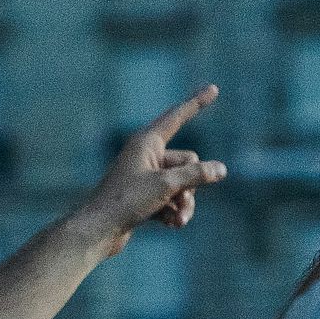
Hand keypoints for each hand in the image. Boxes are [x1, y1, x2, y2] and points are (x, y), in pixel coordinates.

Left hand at [77, 87, 227, 256]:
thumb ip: (196, 175)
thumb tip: (221, 169)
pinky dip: (173, 211)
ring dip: (185, 203)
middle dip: (191, 184)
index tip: (213, 88)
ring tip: (179, 219)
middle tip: (180, 199)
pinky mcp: (145, 196)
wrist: (98, 230)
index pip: (177, 116)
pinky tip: (171, 225)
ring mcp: (146, 176)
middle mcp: (146, 154)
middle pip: (188, 161)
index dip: (196, 102)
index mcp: (147, 141)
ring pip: (183, 184)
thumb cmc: (127, 201)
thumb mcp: (166, 185)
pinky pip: (172, 198)